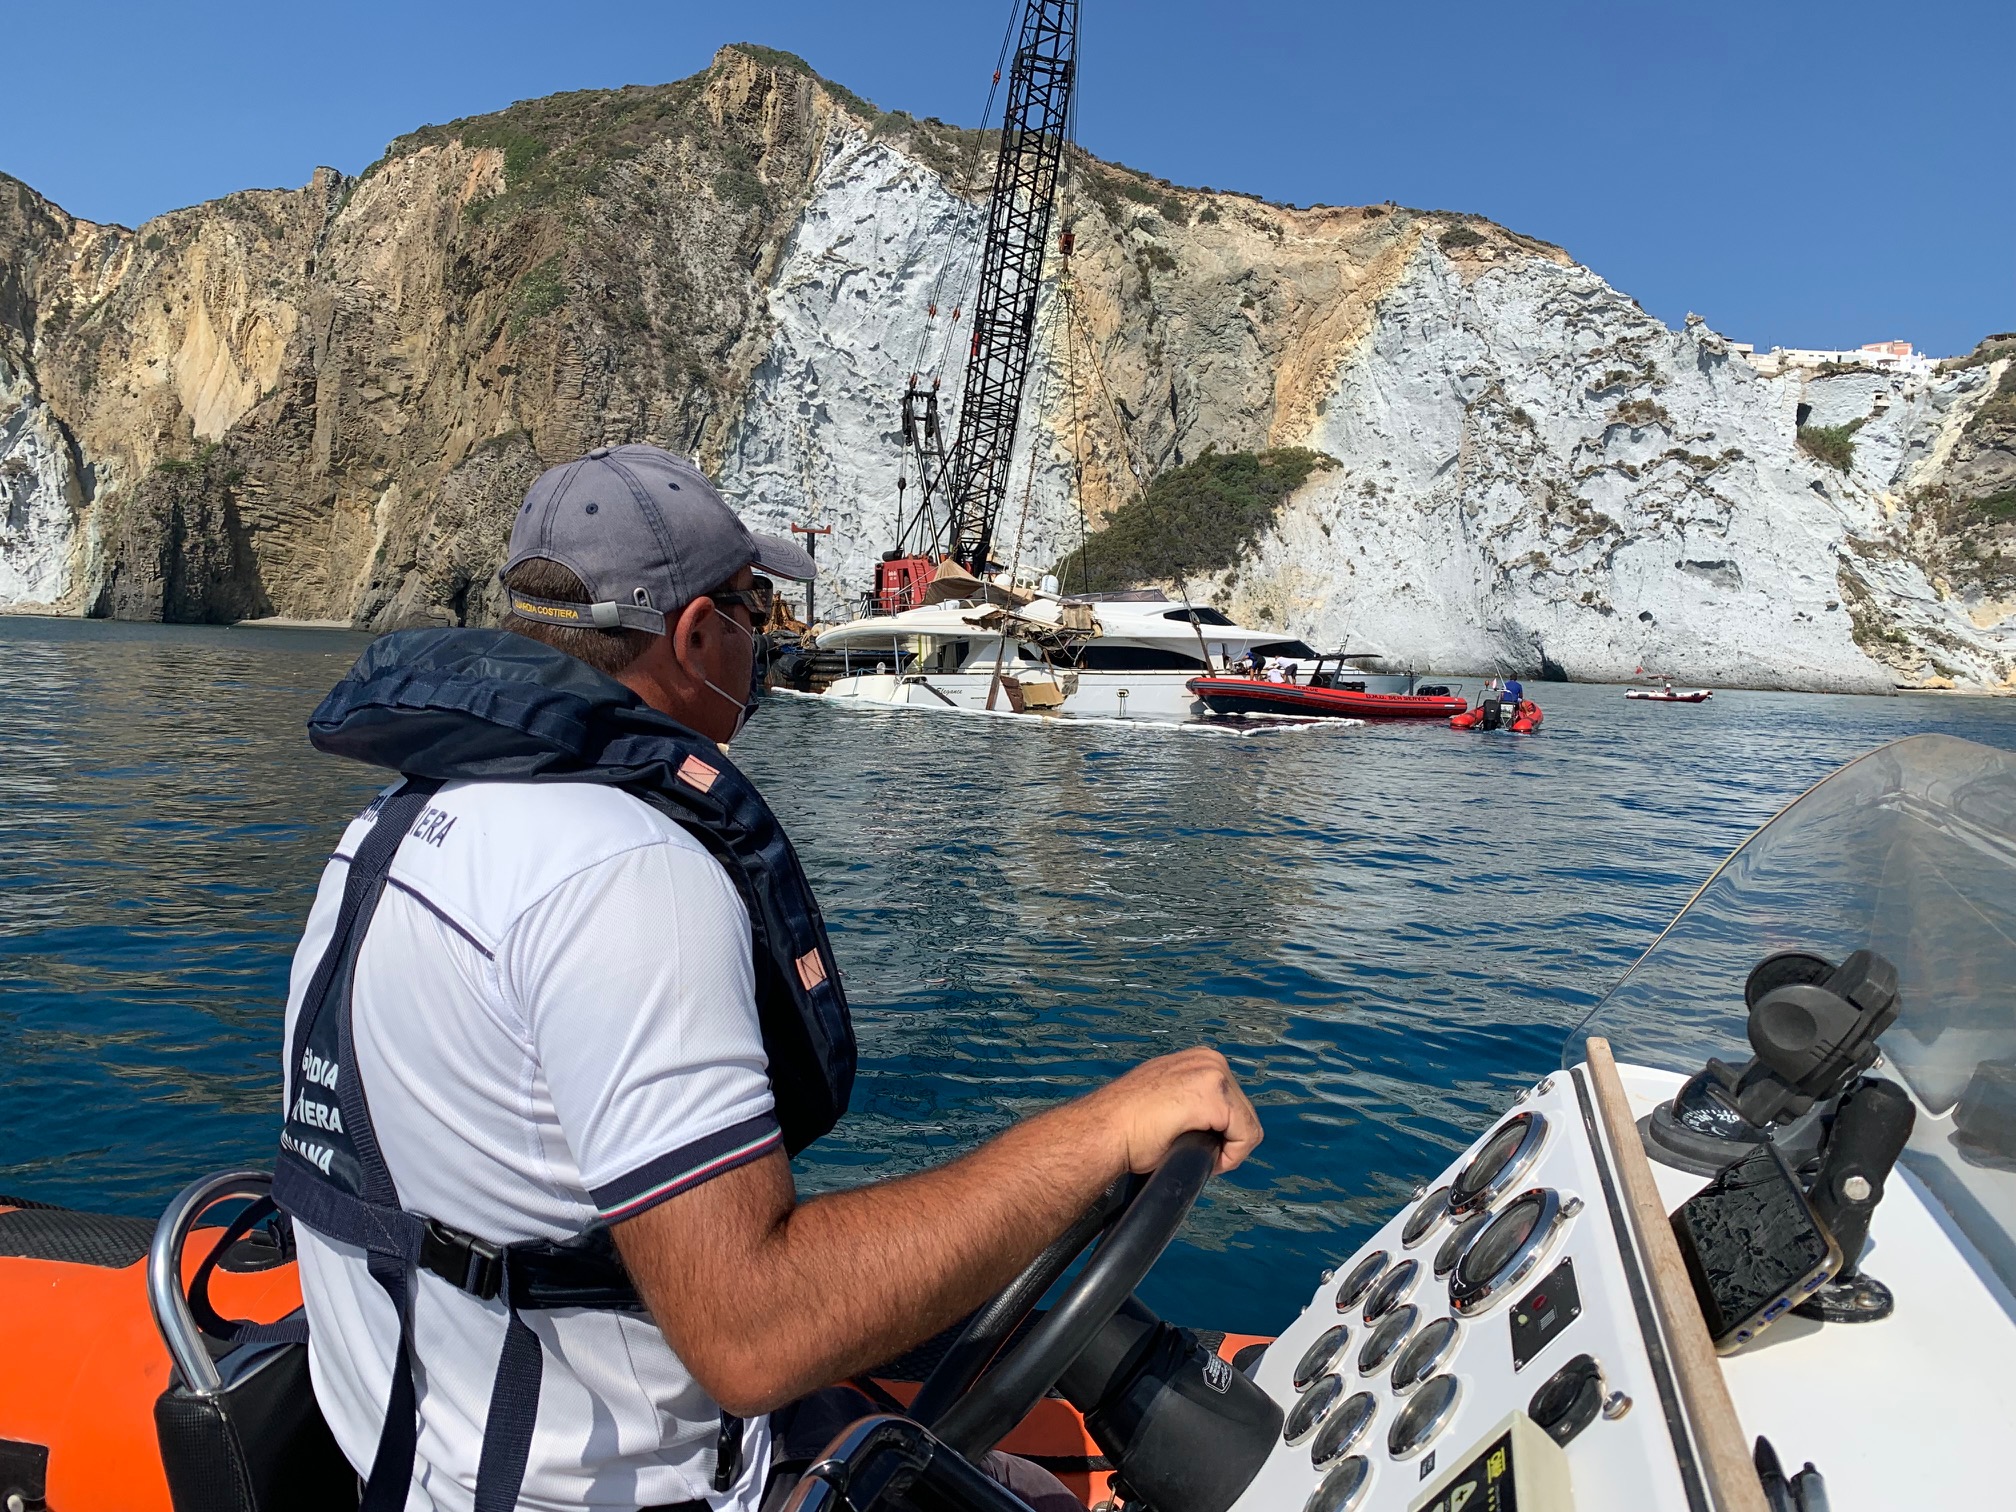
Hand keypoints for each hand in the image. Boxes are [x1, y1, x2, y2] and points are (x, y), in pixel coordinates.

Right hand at [1086, 1046, 1262, 1175]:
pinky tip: (1204, 1158)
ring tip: (1193, 1153)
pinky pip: (1246, 1136)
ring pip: (1247, 1126)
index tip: (1194, 1144)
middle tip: (1192, 1152)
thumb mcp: (1169, 1100)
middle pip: (1245, 1113)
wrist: (1103, 1129)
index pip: (1234, 1104)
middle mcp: (1210, 1059)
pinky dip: (1231, 1156)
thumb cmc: (1127, 1124)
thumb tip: (1209, 1122)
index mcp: (1200, 1059)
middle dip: (1225, 1141)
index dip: (1221, 1134)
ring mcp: (1212, 1073)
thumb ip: (1193, 1102)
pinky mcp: (1213, 1095)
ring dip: (1226, 1149)